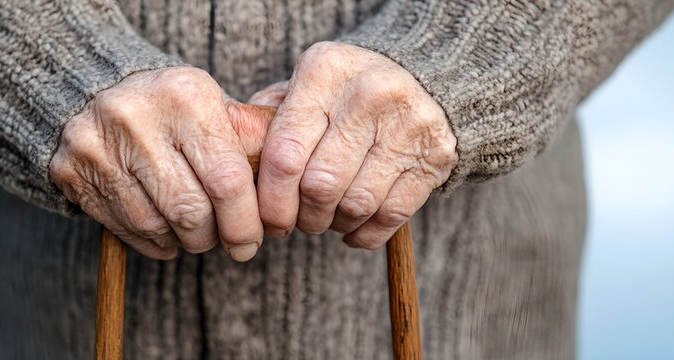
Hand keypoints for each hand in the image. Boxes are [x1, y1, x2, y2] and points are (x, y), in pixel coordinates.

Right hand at [51, 67, 272, 261]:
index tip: (256, 238)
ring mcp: (98, 145)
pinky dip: (155, 242)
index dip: (246, 221)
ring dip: (186, 241)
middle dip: (216, 237)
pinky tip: (168, 234)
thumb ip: (251, 142)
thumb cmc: (172, 107)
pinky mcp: (72, 171)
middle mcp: (137, 117)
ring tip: (197, 233)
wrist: (93, 88)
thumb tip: (288, 190)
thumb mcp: (213, 108)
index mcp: (185, 95)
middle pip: (190, 210)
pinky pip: (125, 229)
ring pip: (157, 225)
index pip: (228, 179)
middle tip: (229, 241)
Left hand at [256, 42, 457, 248]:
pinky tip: (352, 228)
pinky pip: (391, 216)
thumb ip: (267, 121)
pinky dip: (365, 234)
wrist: (422, 75)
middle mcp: (368, 94)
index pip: (285, 155)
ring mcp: (407, 126)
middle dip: (302, 217)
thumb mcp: (304, 87)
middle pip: (319, 187)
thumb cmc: (343, 91)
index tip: (266, 218)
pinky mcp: (435, 157)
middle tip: (296, 221)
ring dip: (334, 224)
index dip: (271, 200)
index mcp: (324, 73)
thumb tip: (238, 173)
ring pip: (356, 205)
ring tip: (326, 217)